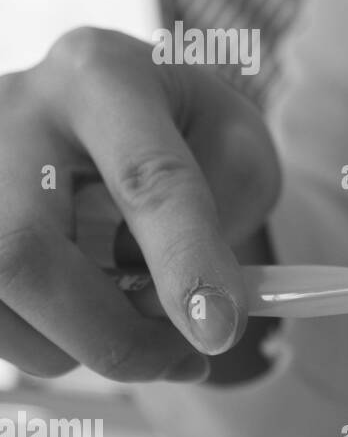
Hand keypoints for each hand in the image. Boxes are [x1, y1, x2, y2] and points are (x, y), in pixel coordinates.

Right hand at [0, 28, 279, 382]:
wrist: (108, 103)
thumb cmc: (180, 125)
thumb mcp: (235, 142)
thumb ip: (227, 206)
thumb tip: (191, 302)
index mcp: (104, 77)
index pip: (146, 180)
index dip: (183, 263)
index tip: (218, 330)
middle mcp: (13, 112)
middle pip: (24, 251)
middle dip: (110, 333)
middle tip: (181, 359)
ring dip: (73, 348)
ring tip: (142, 339)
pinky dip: (39, 343)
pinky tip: (83, 327)